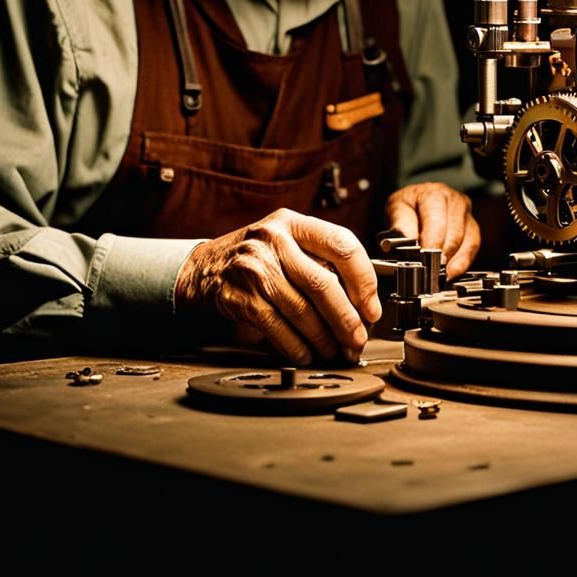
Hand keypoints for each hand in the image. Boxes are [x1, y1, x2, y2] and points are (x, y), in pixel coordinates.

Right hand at [174, 208, 381, 365]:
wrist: (204, 268)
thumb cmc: (257, 258)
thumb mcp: (288, 244)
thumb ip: (321, 261)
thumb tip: (364, 303)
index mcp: (294, 223)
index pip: (342, 244)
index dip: (364, 280)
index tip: (371, 308)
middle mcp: (273, 239)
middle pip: (323, 283)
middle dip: (347, 319)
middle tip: (358, 340)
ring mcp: (253, 267)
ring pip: (302, 310)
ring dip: (324, 339)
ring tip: (335, 351)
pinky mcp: (239, 296)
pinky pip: (277, 328)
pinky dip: (297, 346)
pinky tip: (307, 354)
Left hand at [383, 182, 479, 279]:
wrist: (416, 202)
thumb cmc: (407, 206)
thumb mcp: (397, 209)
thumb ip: (401, 226)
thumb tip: (405, 244)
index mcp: (433, 193)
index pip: (436, 220)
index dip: (432, 242)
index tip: (426, 259)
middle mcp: (454, 200)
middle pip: (455, 231)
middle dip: (443, 253)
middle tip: (433, 270)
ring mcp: (466, 212)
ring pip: (468, 239)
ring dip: (455, 260)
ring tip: (443, 275)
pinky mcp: (472, 226)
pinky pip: (473, 246)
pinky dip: (464, 261)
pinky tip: (453, 272)